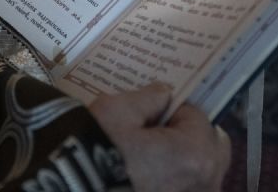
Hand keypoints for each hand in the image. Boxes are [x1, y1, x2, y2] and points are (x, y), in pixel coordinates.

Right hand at [89, 84, 230, 191]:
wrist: (68, 188)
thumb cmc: (95, 153)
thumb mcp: (116, 111)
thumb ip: (147, 98)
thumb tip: (163, 95)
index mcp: (196, 155)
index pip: (196, 116)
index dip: (172, 109)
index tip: (151, 111)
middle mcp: (202, 184)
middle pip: (209, 147)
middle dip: (186, 135)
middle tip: (154, 131)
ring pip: (197, 171)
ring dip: (178, 160)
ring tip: (142, 154)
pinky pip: (180, 186)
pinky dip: (167, 178)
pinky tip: (139, 174)